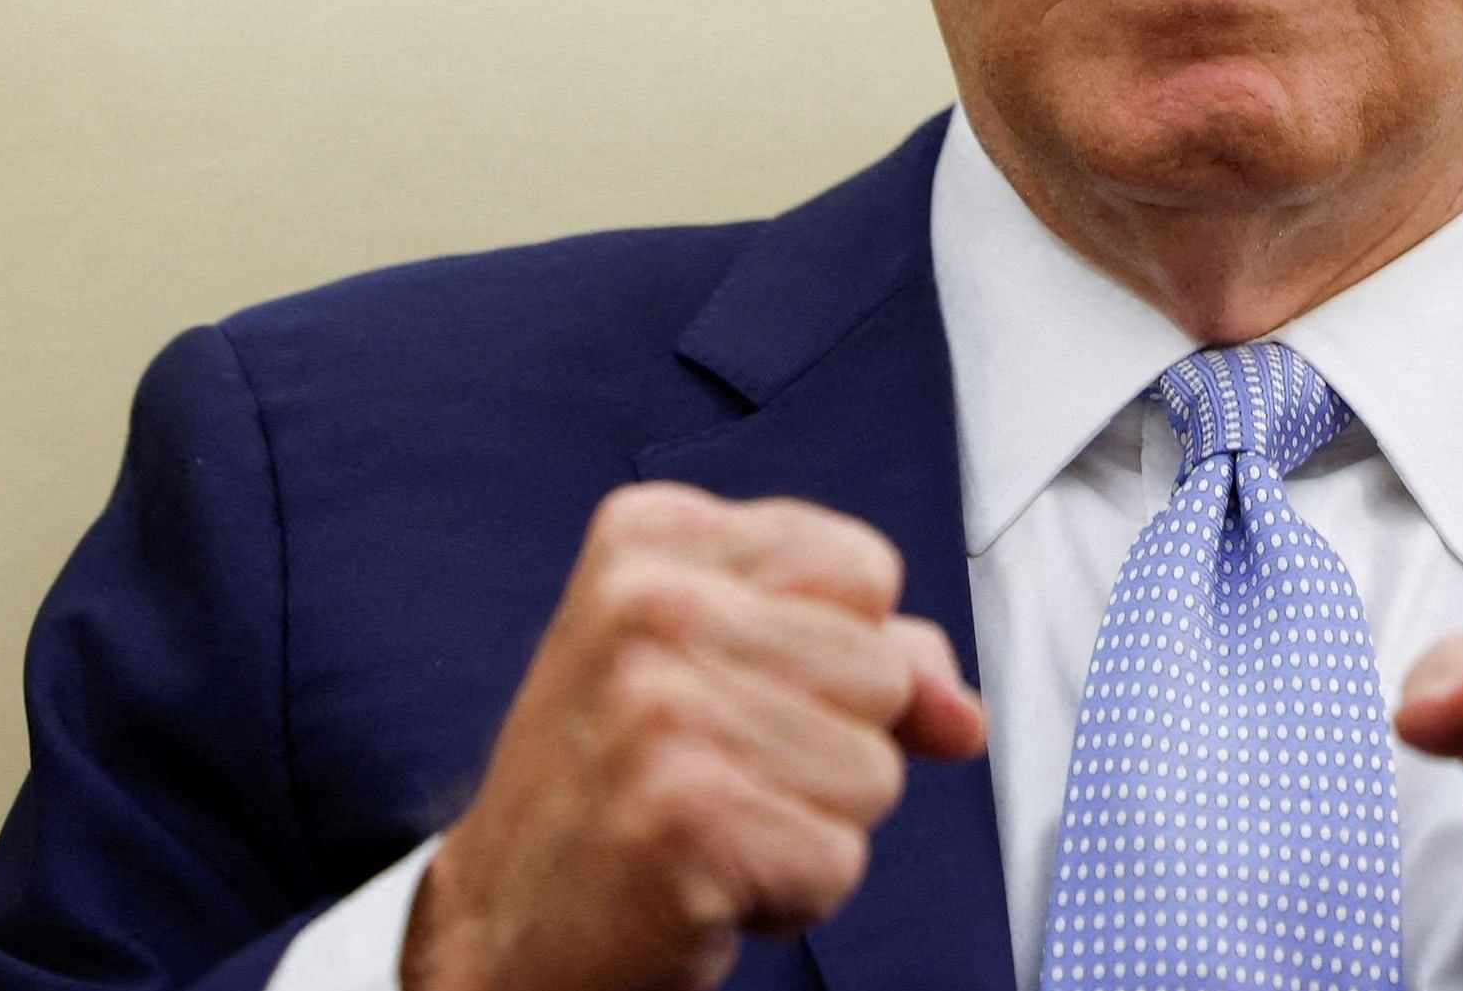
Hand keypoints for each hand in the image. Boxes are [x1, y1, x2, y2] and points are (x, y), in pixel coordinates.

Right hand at [403, 486, 987, 990]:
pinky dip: (793, 894)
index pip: (865, 568)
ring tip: (708, 825)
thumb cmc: (617, 787)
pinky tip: (704, 881)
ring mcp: (661, 708)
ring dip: (811, 824)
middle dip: (830, 744)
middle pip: (883, 670)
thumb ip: (862, 654)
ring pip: (876, 769)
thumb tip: (963, 714)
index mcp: (652, 535)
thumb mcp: (722, 669)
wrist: (499, 927)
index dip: (837, 654)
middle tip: (714, 772)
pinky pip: (842, 858)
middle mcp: (649, 604)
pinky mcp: (686, 815)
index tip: (736, 691)